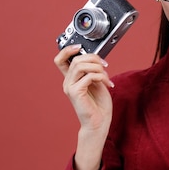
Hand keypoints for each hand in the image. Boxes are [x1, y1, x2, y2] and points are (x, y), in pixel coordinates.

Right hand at [54, 45, 113, 169]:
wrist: (99, 122)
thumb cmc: (98, 104)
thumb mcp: (97, 82)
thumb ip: (92, 70)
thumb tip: (95, 58)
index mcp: (71, 78)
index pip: (60, 60)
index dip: (68, 50)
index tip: (80, 47)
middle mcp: (68, 82)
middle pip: (75, 59)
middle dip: (93, 58)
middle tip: (104, 65)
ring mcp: (70, 87)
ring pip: (81, 65)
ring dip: (98, 68)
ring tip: (106, 76)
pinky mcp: (76, 93)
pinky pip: (89, 76)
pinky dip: (101, 77)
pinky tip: (108, 84)